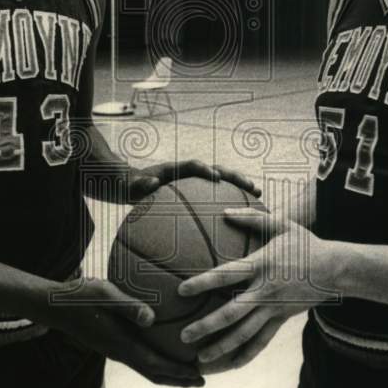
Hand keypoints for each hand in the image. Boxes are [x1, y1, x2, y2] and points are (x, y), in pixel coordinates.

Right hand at [53, 277, 204, 387]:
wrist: (56, 306)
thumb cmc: (81, 297)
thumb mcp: (105, 295)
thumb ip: (128, 306)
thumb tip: (151, 319)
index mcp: (121, 344)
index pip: (155, 365)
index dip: (178, 372)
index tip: (198, 375)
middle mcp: (120, 352)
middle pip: (154, 373)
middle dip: (178, 379)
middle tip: (201, 380)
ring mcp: (115, 349)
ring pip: (147, 368)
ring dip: (168, 372)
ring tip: (188, 369)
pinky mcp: (112, 343)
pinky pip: (140, 358)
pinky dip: (156, 361)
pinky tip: (163, 349)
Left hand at [128, 159, 260, 200]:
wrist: (129, 184)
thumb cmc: (130, 186)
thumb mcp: (131, 186)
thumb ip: (140, 184)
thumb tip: (149, 183)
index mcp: (174, 170)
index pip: (193, 166)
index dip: (205, 170)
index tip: (216, 178)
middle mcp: (189, 174)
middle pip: (218, 171)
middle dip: (235, 178)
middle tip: (252, 188)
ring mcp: (195, 183)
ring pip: (222, 184)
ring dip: (239, 189)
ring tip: (257, 199)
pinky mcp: (198, 193)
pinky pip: (216, 198)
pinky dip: (230, 205)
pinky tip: (241, 221)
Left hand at [175, 209, 337, 367]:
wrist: (336, 269)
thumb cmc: (305, 243)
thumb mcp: (281, 224)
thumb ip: (251, 218)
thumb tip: (224, 212)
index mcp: (261, 265)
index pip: (226, 275)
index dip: (203, 282)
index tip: (182, 290)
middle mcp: (265, 290)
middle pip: (231, 313)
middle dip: (207, 326)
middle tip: (184, 336)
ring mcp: (273, 308)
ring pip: (245, 333)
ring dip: (222, 347)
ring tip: (200, 359)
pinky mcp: (281, 319)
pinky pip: (262, 341)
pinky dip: (246, 355)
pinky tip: (230, 365)